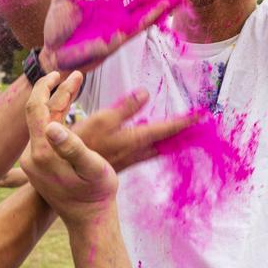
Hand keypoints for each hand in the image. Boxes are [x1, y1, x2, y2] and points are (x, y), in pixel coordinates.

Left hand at [22, 71, 116, 224]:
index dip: (48, 87)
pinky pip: (45, 134)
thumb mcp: (92, 169)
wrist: (89, 220)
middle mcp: (32, 156)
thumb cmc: (96, 195)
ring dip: (56, 103)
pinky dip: (56, 118)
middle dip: (54, 90)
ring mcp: (34, 162)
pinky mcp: (40, 165)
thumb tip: (53, 125)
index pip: (36, 109)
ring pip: (41, 123)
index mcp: (42, 154)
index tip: (62, 72)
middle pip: (36, 113)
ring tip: (74, 86)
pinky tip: (67, 112)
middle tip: (71, 75)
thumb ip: (72, 147)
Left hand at [42, 0, 187, 71]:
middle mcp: (118, 12)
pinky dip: (152, 15)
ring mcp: (120, 25)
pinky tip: (166, 6)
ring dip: (167, 1)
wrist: (52, 52)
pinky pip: (139, 25)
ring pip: (149, 10)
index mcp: (107, 0)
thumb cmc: (57, 26)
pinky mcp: (118, 38)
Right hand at [72, 90, 195, 171]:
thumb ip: (124, 108)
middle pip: (166, 142)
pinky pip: (147, 154)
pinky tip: (157, 145)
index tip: (201, 116)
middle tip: (200, 128)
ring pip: (158, 149)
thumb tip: (145, 93)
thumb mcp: (101, 120)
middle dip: (184, 135)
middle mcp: (135, 151)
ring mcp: (129, 158)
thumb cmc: (80, 143)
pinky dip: (158, 147)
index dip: (183, 122)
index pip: (164, 128)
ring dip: (172, 142)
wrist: (66, 174)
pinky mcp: (121, 162)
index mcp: (133, 139)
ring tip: (186, 136)